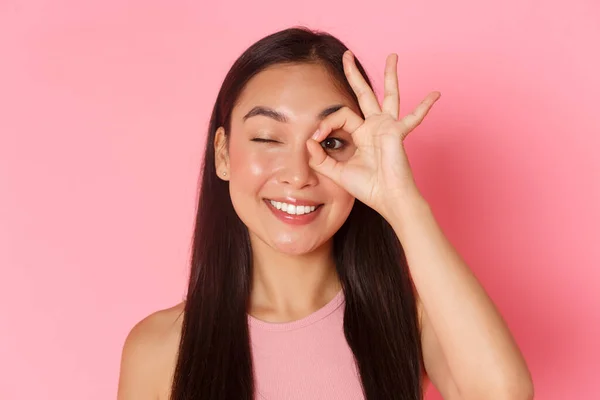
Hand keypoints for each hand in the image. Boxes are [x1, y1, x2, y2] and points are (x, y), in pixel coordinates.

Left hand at [306, 50, 439, 219]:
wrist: (388, 199)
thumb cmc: (368, 188)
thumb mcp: (336, 172)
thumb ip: (320, 158)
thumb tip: (308, 140)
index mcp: (362, 134)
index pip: (341, 116)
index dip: (326, 123)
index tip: (316, 138)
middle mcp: (375, 126)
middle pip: (364, 94)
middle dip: (355, 75)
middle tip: (347, 55)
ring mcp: (388, 127)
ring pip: (389, 95)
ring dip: (390, 75)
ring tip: (392, 56)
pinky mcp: (397, 132)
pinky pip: (413, 117)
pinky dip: (424, 107)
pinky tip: (435, 94)